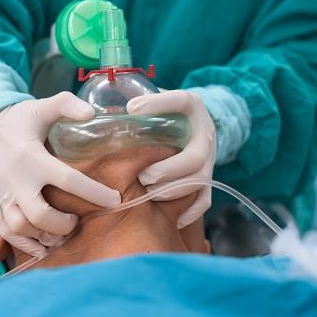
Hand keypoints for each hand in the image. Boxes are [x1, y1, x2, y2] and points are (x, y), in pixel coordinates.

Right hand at [0, 92, 120, 256]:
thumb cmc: (20, 120)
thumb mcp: (42, 107)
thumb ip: (66, 104)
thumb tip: (91, 113)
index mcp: (32, 157)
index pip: (68, 180)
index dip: (94, 193)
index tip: (115, 199)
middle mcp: (16, 180)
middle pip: (40, 215)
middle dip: (63, 224)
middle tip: (76, 220)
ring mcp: (3, 196)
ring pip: (21, 228)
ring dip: (44, 237)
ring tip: (62, 233)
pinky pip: (8, 234)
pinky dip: (27, 246)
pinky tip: (45, 247)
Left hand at [127, 90, 214, 227]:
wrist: (193, 123)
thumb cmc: (163, 112)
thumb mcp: (154, 98)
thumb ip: (136, 100)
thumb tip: (106, 103)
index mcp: (192, 108)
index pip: (182, 101)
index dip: (159, 104)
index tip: (131, 108)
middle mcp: (205, 134)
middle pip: (195, 156)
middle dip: (168, 169)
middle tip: (144, 176)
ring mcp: (210, 158)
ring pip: (200, 180)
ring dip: (173, 191)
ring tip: (148, 194)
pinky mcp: (208, 179)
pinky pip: (204, 200)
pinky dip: (189, 212)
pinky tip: (171, 217)